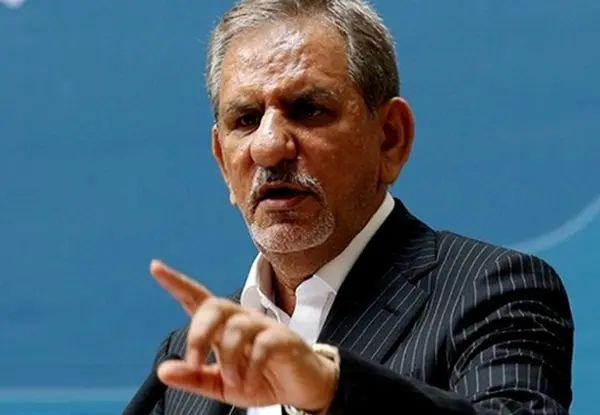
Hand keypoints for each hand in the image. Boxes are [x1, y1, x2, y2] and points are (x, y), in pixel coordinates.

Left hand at [149, 259, 337, 410]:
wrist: (301, 389)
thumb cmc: (260, 379)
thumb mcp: (220, 385)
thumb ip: (194, 377)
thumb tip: (163, 371)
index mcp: (223, 327)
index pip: (198, 299)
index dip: (177, 283)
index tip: (155, 268)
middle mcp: (242, 320)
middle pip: (215, 306)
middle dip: (199, 332)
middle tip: (194, 362)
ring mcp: (264, 327)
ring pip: (237, 327)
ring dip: (228, 358)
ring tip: (232, 380)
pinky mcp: (284, 339)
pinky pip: (263, 345)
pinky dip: (251, 367)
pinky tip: (250, 381)